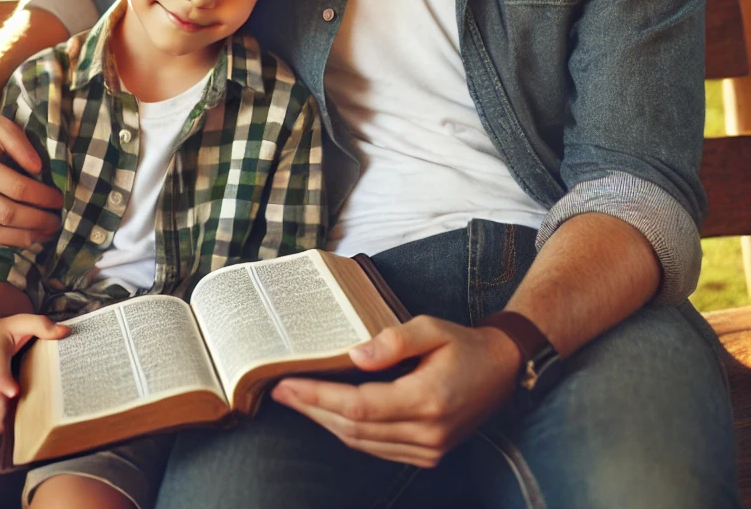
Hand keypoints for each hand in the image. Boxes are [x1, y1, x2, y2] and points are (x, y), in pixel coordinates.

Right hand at [0, 87, 62, 250]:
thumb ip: (22, 146)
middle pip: (5, 216)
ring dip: (17, 240)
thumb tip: (39, 170)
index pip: (18, 190)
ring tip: (41, 236)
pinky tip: (8, 249)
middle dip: (36, 222)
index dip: (43, 198)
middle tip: (56, 222)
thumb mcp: (3, 125)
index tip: (60, 199)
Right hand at [0, 311, 68, 431]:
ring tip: (26, 433)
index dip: (4, 382)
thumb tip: (65, 331)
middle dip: (4, 411)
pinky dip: (2, 423)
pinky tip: (20, 432)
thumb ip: (41, 326)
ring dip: (4, 422)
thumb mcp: (20, 322)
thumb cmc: (3, 330)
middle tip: (24, 425)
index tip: (14, 393)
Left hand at [272, 316, 521, 466]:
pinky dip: (350, 432)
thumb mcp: (432, 328)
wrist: (503, 370)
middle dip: (313, 409)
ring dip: (327, 422)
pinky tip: (329, 412)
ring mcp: (428, 449)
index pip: (360, 406)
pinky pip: (377, 448)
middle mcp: (428, 433)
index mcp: (427, 400)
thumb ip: (393, 340)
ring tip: (297, 399)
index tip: (286, 384)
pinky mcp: (427, 454)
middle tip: (279, 390)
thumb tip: (354, 356)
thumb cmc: (464, 344)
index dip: (319, 398)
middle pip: (355, 429)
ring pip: (363, 443)